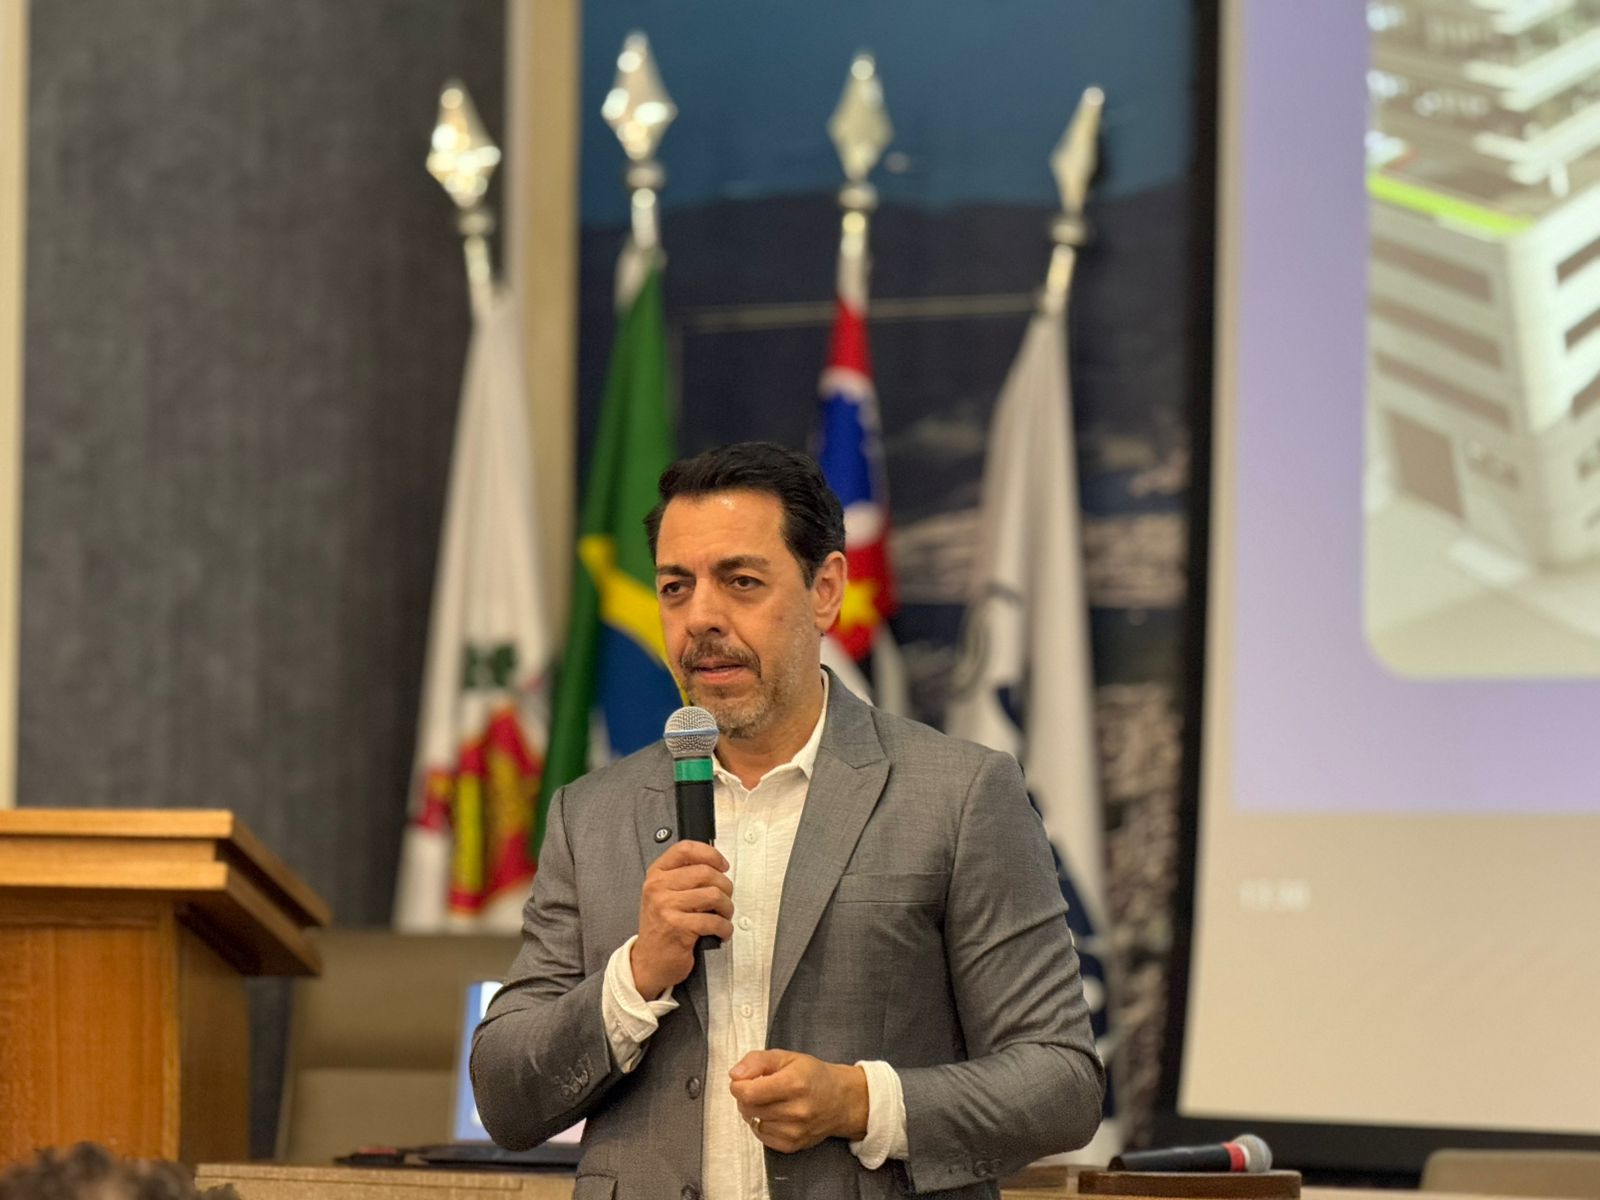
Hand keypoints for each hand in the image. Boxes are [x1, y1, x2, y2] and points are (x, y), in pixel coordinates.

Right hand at [630, 840, 732, 999]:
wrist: (648, 962)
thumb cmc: (662, 927)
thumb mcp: (665, 894)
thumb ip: (684, 876)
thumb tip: (716, 865)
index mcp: (657, 874)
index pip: (685, 849)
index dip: (710, 854)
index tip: (722, 865)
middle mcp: (658, 887)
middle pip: (706, 872)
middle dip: (725, 887)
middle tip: (725, 899)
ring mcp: (666, 907)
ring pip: (714, 895)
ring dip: (727, 908)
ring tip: (723, 916)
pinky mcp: (678, 928)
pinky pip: (714, 921)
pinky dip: (724, 928)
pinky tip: (720, 931)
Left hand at [728, 1050, 868, 1152]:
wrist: (840, 1100)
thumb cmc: (813, 1076)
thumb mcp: (786, 1057)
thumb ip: (756, 1061)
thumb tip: (735, 1075)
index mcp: (794, 1083)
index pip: (748, 1092)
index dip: (738, 1085)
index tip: (742, 1080)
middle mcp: (796, 1110)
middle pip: (748, 1108)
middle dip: (745, 1096)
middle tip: (758, 1088)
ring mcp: (794, 1131)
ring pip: (753, 1122)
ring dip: (754, 1111)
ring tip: (769, 1100)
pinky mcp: (792, 1145)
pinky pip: (761, 1136)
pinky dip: (762, 1124)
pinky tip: (774, 1114)